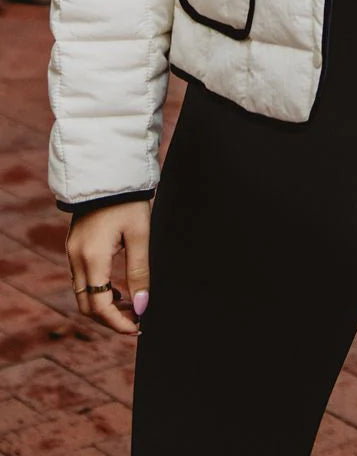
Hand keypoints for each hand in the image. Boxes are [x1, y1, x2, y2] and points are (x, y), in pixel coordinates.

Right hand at [66, 200, 150, 334]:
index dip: (118, 322)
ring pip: (82, 293)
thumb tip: (142, 306)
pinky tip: (118, 288)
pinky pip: (81, 279)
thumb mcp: (140, 235)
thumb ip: (140, 272)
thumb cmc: (128, 201)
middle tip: (136, 320)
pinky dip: (97, 290)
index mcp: (92, 258)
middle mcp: (76, 258)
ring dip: (104, 305)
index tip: (138, 327)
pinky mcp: (74, 246)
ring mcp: (72, 252)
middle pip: (87, 305)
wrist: (109, 171)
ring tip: (131, 305)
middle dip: (110, 318)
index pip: (99, 306)